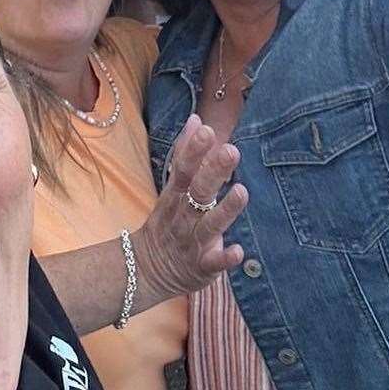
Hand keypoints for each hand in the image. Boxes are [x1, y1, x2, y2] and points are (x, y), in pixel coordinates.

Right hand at [132, 113, 248, 307]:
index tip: (207, 130)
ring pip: (208, 225)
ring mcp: (191, 242)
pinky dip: (224, 258)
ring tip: (242, 191)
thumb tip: (196, 119)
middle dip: (213, 172)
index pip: (183, 169)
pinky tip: (238, 250)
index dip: (193, 150)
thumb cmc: (168, 222)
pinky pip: (213, 263)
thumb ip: (185, 154)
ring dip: (225, 210)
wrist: (146, 270)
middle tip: (231, 150)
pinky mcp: (200, 267)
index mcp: (175, 196)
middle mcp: (182, 216)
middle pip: (197, 192)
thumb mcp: (172, 188)